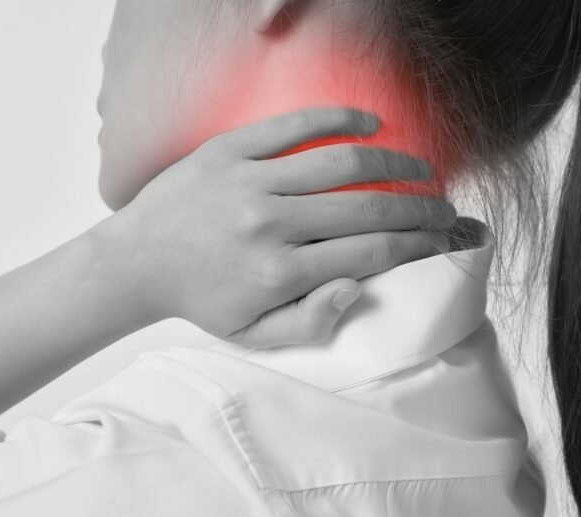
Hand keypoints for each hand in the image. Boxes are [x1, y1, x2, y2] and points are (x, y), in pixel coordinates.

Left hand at [97, 106, 455, 347]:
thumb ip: (312, 322)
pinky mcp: (228, 150)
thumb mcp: (252, 334)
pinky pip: (294, 125)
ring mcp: (248, 182)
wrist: (137, 262)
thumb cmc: (202, 300)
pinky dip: (339, 118)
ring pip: (341, 162)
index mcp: (278, 274)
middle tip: (443, 208)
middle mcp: (268, 225)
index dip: (416, 245)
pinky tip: (371, 123)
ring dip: (394, 161)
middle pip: (368, 207)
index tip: (440, 240)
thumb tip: (360, 287)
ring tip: (421, 169)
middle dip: (420, 207)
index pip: (370, 253)